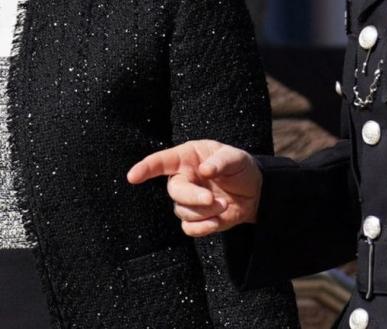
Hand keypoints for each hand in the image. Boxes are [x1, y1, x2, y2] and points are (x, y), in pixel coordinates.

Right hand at [127, 139, 261, 235]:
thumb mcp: (236, 158)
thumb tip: (204, 170)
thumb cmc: (239, 167)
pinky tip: (218, 220)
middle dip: (192, 197)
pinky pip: (189, 229)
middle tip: (212, 198)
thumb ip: (221, 162)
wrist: (254, 191)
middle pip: (174, 191)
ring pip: (183, 211)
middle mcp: (183, 179)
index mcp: (187, 158)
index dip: (146, 168)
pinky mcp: (195, 220)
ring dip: (206, 210)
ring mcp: (187, 201)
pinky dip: (204, 227)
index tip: (133, 176)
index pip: (162, 162)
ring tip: (225, 204)